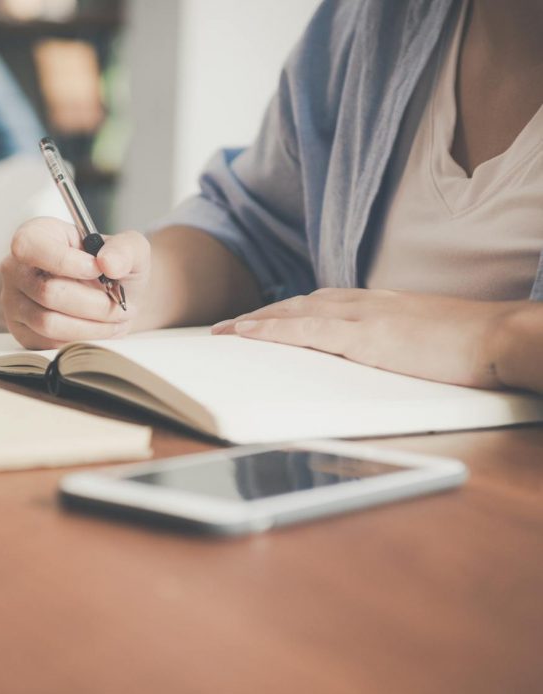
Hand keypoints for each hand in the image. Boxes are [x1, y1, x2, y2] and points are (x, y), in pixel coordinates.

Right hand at [1, 217, 150, 348]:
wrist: (113, 296)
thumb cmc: (113, 268)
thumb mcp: (129, 249)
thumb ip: (124, 249)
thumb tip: (108, 263)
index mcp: (35, 236)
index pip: (29, 247)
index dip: (65, 262)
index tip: (98, 270)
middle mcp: (15, 268)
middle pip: (47, 292)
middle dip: (93, 303)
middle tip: (119, 304)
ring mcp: (14, 302)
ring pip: (49, 323)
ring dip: (91, 326)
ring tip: (115, 319)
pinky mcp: (23, 332)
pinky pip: (49, 343)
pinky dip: (81, 340)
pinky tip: (99, 330)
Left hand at [211, 288, 525, 388]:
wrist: (501, 337)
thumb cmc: (470, 345)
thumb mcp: (423, 340)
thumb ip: (395, 343)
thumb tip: (379, 358)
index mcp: (380, 305)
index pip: (322, 303)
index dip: (289, 311)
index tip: (265, 320)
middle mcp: (365, 303)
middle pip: (300, 303)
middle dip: (262, 315)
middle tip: (229, 326)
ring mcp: (363, 316)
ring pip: (294, 311)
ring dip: (256, 321)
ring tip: (225, 331)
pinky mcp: (364, 336)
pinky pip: (304, 329)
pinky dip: (270, 329)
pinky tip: (245, 332)